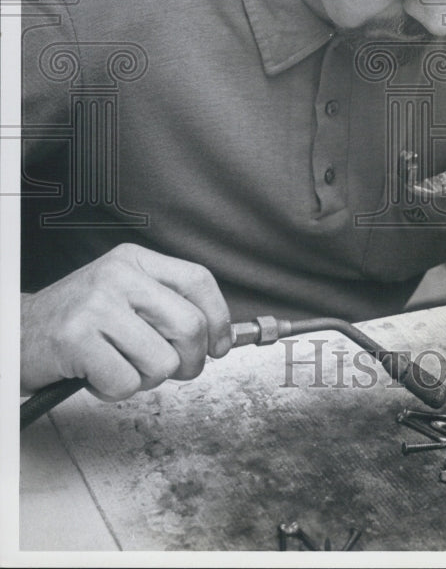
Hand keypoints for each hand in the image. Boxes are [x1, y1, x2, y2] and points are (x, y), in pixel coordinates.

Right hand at [21, 243, 231, 399]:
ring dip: (147, 379)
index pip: (198, 280)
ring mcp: (97, 305)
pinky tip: (97, 374)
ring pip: (162, 361)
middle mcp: (118, 275)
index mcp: (135, 260)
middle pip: (189, 326)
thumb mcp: (124, 295)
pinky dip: (115, 390)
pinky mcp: (77, 339)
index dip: (220, 319)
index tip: (220, 346)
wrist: (16, 333)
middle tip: (170, 369)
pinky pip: (126, 382)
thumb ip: (167, 307)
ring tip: (120, 365)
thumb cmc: (79, 321)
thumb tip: (219, 338)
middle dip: (189, 361)